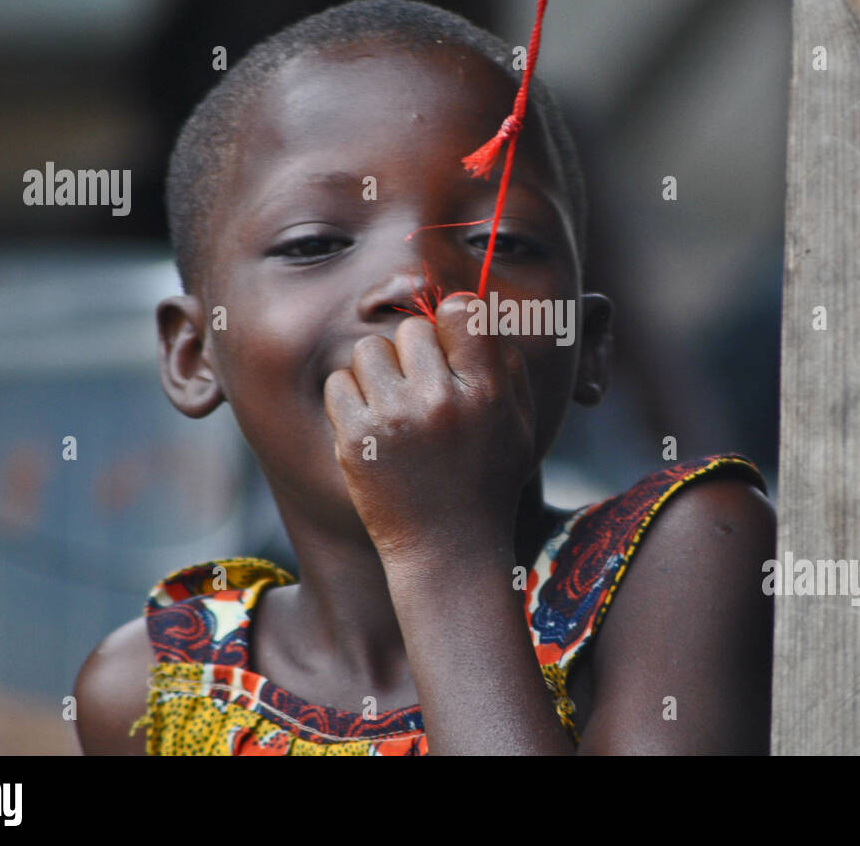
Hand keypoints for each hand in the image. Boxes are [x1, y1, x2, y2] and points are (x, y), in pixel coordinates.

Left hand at [322, 292, 535, 567]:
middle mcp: (440, 401)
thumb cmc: (488, 481)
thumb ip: (505, 364)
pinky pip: (339, 382)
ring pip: (370, 350)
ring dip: (381, 372)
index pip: (461, 310)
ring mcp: (394, 419)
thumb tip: (472, 308)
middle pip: (412, 328)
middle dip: (416, 353)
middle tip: (424, 388)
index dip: (453, 322)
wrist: (448, 551)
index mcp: (487, 393)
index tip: (451, 345)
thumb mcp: (520, 424)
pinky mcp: (354, 439)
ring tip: (396, 406)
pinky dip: (351, 398)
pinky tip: (372, 424)